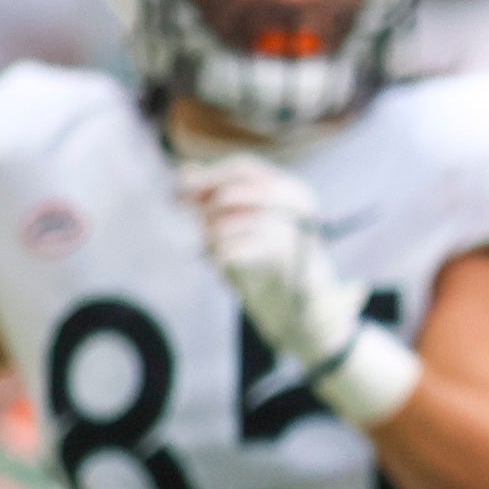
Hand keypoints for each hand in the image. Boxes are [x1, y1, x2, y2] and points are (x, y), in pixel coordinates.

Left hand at [182, 153, 417, 426]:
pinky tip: (226, 273)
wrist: (308, 319)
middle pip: (233, 192)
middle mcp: (299, 203)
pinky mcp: (284, 257)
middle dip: (208, 211)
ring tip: (220, 258)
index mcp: (294, 190)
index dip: (208, 178)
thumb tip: (183, 171)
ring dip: (213, 241)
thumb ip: (217, 197)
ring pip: (227, 222)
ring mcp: (294, 228)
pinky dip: (219, 262)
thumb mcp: (247, 227)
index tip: (179, 195)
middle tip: (200, 231)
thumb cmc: (275, 271)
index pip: (242, 168)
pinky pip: (230, 250)